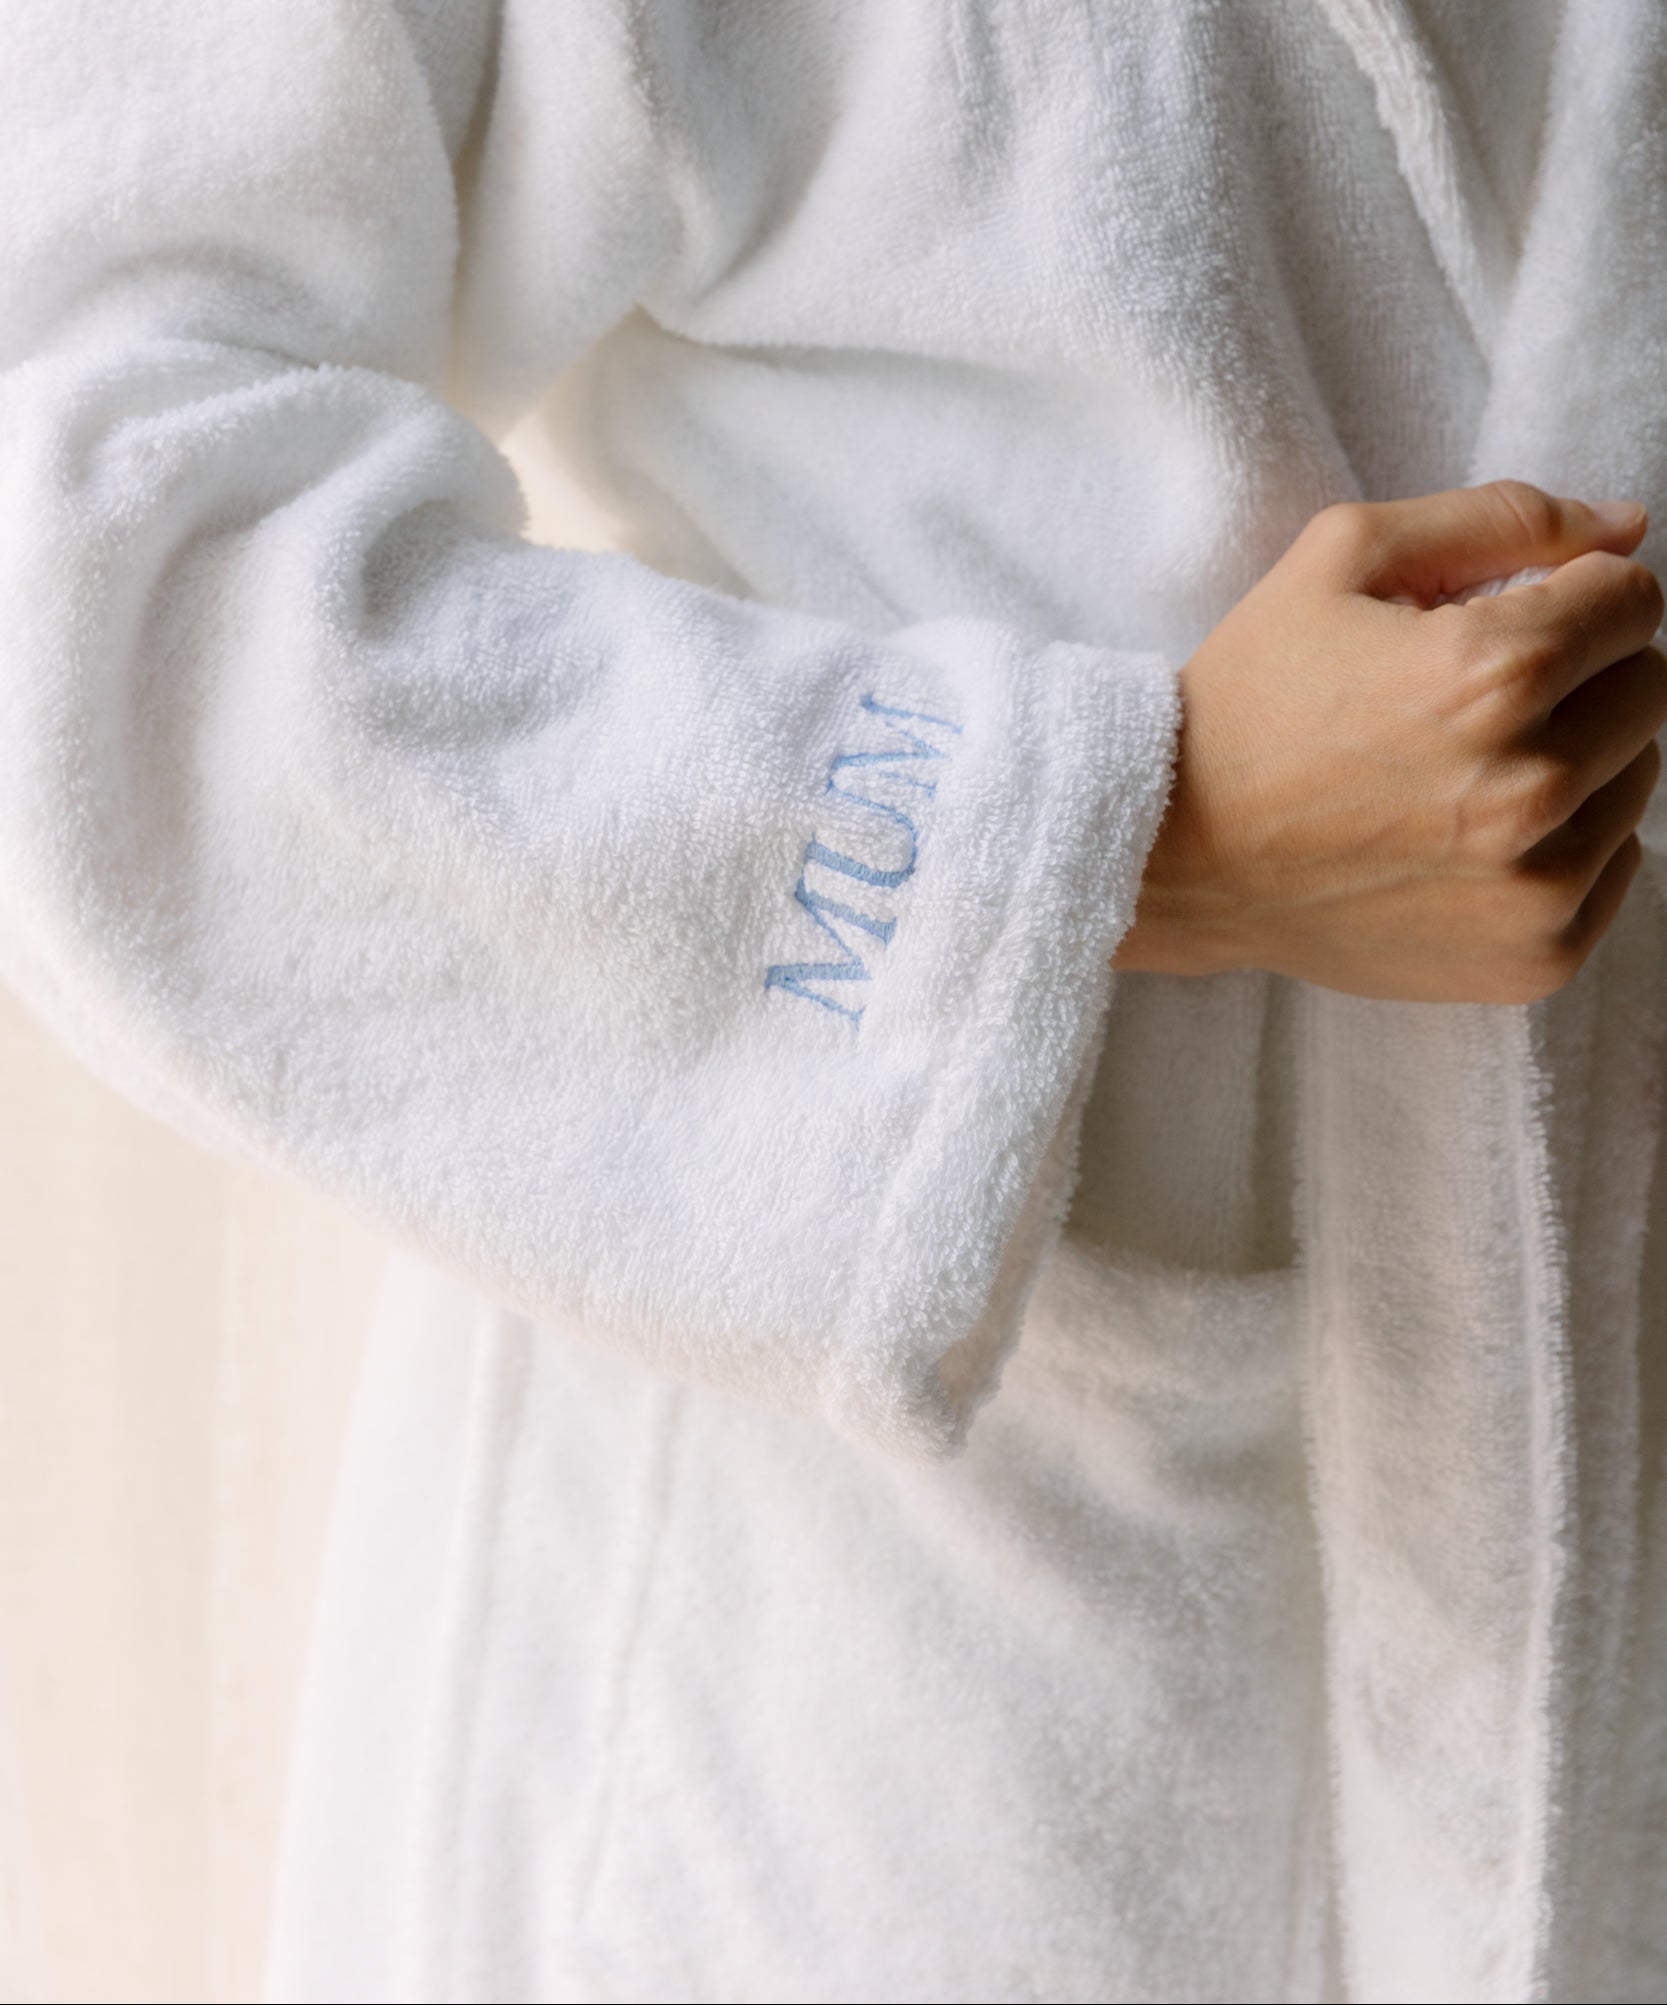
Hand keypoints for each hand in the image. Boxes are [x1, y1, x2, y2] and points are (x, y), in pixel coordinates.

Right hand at [1114, 481, 1666, 1002]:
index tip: (1496, 621)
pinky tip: (1466, 840)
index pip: (1632, 598)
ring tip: (1458, 775)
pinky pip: (1614, 869)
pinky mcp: (1534, 953)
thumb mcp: (1343, 558)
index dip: (1564, 593)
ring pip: (1635, 778)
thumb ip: (1501, 517)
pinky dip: (1560, 846)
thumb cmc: (1251, 700)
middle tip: (1468, 702)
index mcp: (1495, 672)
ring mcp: (1538, 883)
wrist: (1175, 854)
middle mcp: (1532, 784)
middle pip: (1648, 686)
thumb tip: (1627, 528)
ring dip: (1572, 760)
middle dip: (1577, 674)